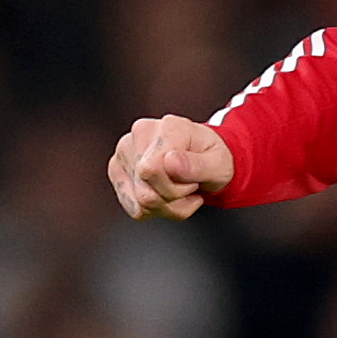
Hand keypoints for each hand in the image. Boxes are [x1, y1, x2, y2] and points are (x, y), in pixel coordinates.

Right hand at [108, 116, 233, 219]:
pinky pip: (132, 207)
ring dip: (165, 206)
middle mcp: (140, 134)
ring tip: (179, 191)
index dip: (177, 188)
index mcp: (168, 127)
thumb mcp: (219, 165)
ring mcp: (125, 151)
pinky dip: (153, 210)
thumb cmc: (211, 158)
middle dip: (173, 200)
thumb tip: (169, 162)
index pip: (152, 170)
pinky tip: (165, 195)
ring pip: (138, 204)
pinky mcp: (117, 169)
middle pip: (145, 193)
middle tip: (188, 186)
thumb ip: (197, 166)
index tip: (193, 181)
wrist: (205, 158)